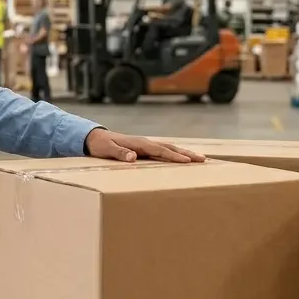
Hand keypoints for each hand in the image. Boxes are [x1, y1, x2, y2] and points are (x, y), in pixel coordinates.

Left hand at [84, 129, 203, 163]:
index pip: (160, 150)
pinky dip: (175, 154)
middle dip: (187, 153)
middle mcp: (145, 143)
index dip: (174, 156)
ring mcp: (145, 145)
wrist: (94, 138)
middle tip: (203, 159)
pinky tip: (182, 159)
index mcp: (138, 144)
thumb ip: (119, 153)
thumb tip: (133, 157)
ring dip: (184, 153)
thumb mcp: (107, 150)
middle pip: (169, 147)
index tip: (188, 160)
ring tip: (200, 159)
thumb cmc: (100, 145)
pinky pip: (163, 151)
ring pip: (169, 148)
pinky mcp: (144, 149)